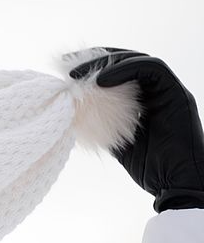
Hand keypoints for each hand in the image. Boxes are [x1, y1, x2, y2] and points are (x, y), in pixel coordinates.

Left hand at [67, 47, 203, 211]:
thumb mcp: (115, 141)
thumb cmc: (148, 168)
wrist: (174, 183)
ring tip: (79, 73)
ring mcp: (169, 91)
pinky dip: (125, 70)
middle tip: (67, 64)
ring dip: (107, 63)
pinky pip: (151, 70)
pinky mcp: (176, 94)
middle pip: (127, 61)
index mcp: (144, 100)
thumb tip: (73, 114)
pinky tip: (101, 81)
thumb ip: (101, 124)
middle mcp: (158, 91)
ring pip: (138, 61)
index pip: (118, 73)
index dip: (92, 67)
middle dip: (96, 59)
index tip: (65, 69)